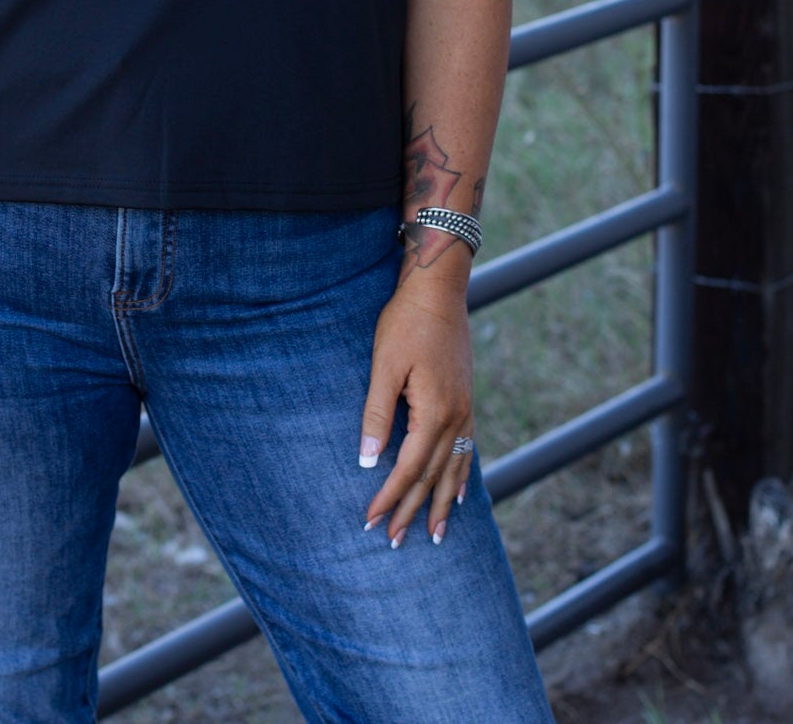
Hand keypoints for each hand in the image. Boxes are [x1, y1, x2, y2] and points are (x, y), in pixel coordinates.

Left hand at [358, 276, 472, 546]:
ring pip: (454, 469)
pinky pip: (466, 451)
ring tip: (437, 535)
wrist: (438, 290)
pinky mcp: (466, 401)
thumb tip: (367, 461)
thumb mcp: (384, 366)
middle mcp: (456, 419)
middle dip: (413, 510)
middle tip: (396, 542)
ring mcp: (465, 411)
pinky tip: (460, 492)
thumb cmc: (405, 323)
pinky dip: (462, 477)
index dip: (388, 497)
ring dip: (443, 503)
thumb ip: (376, 414)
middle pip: (432, 476)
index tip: (370, 521)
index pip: (408, 469)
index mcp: (434, 413)